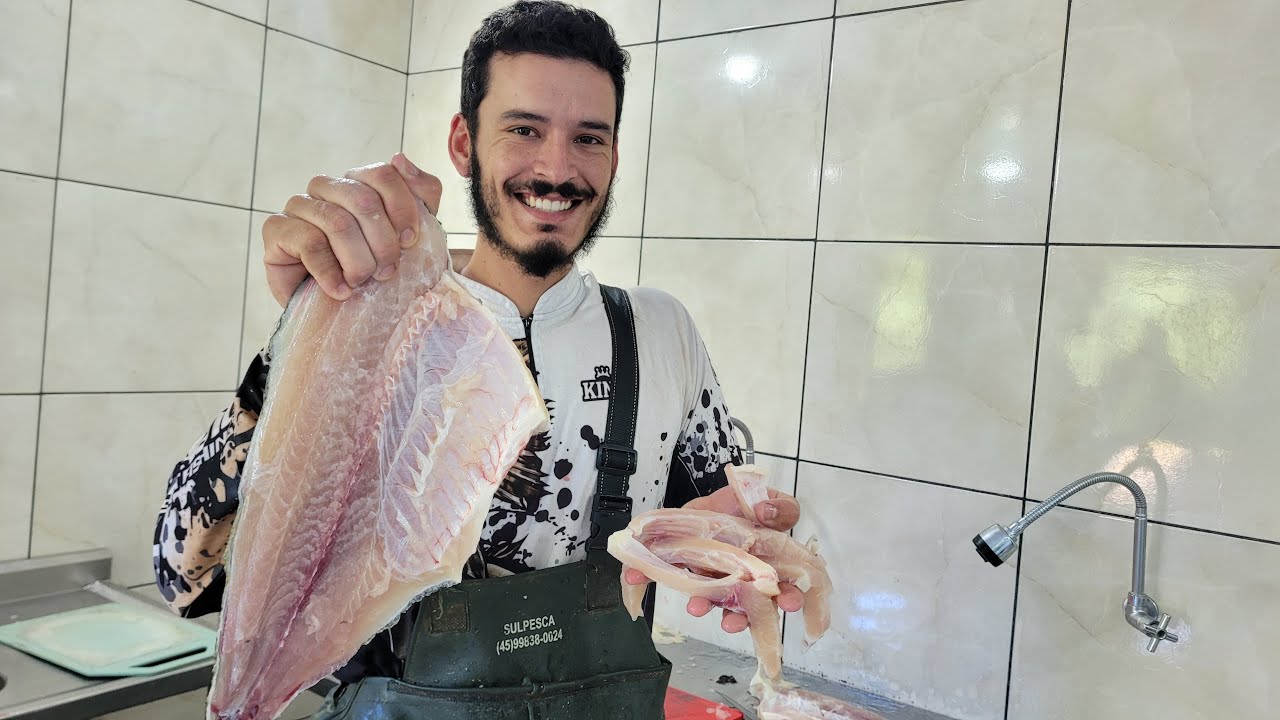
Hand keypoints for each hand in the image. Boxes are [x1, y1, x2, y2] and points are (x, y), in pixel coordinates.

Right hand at [261, 153, 443, 306]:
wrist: (343, 315)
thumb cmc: (378, 272)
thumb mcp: (413, 234)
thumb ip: (421, 194)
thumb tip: (400, 158)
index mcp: (358, 182)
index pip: (382, 175)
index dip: (403, 209)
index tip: (411, 242)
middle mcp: (326, 188)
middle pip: (362, 199)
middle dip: (383, 243)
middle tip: (388, 272)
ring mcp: (299, 206)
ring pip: (338, 223)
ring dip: (359, 262)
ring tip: (363, 284)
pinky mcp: (276, 230)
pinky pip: (308, 243)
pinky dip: (330, 274)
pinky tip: (341, 291)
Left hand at [623, 482, 804, 633]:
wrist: (715, 503)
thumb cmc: (747, 508)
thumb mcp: (770, 501)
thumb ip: (780, 507)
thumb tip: (766, 512)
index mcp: (771, 565)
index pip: (786, 587)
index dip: (789, 597)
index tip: (788, 603)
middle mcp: (745, 579)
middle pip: (749, 606)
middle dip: (744, 618)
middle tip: (735, 621)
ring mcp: (717, 577)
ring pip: (714, 600)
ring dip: (705, 606)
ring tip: (697, 607)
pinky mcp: (691, 570)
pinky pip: (675, 579)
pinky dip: (656, 579)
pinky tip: (647, 579)